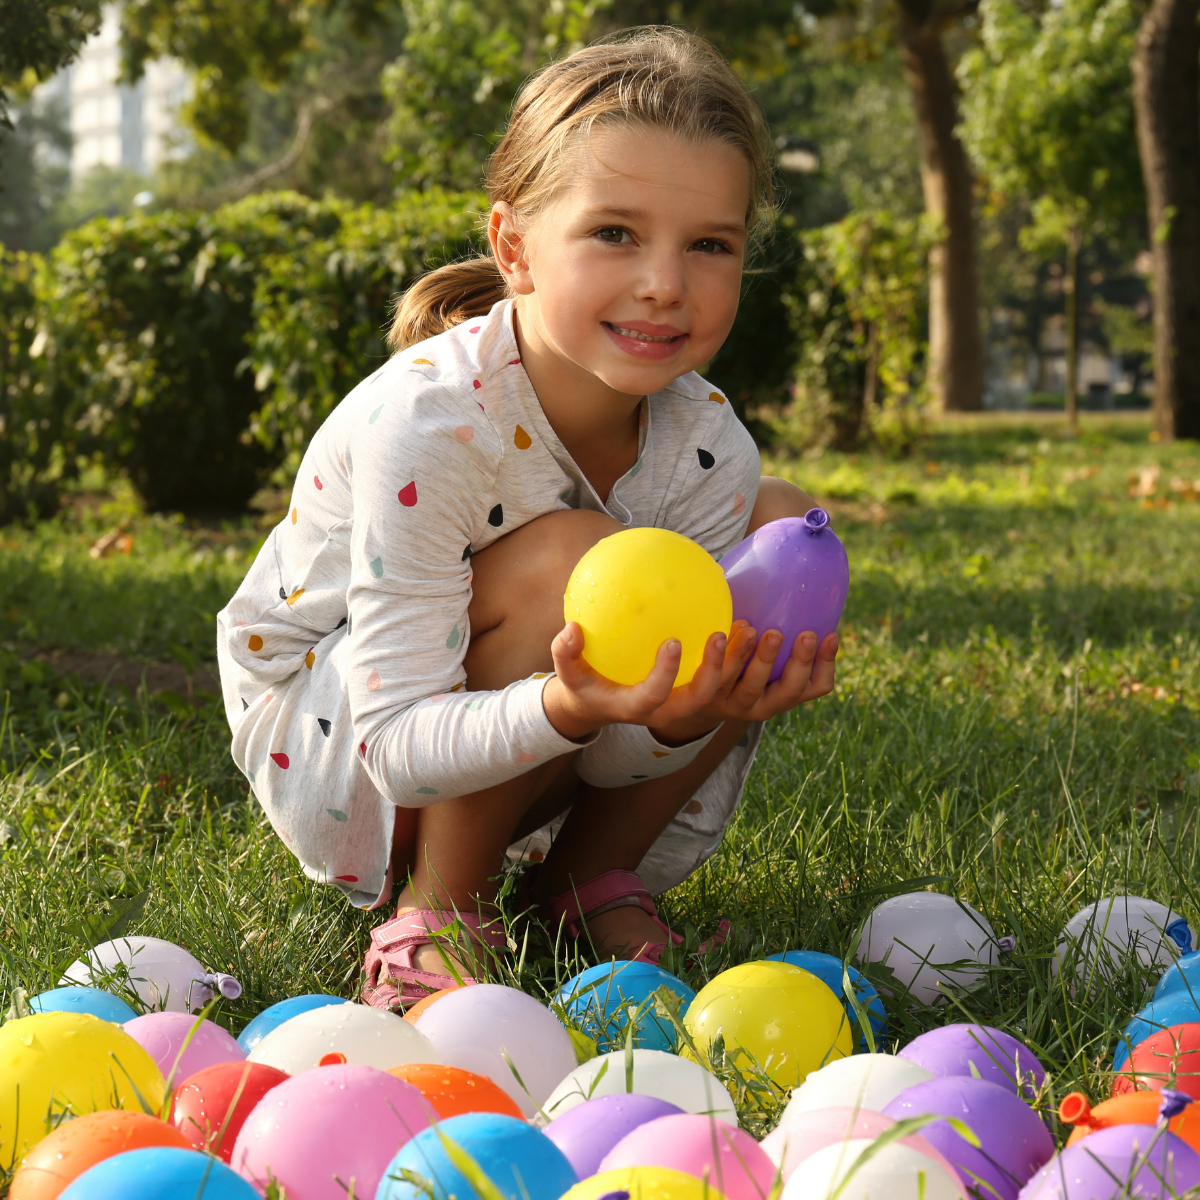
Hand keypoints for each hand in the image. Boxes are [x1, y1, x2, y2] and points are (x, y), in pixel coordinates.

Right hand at [540, 620, 837, 742]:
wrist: (629, 707)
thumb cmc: (602, 687)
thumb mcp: (577, 676)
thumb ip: (568, 654)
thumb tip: (566, 630)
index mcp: (671, 707)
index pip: (694, 695)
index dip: (705, 671)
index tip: (707, 635)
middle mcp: (707, 713)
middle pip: (739, 695)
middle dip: (752, 665)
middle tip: (759, 627)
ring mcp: (735, 709)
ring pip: (773, 698)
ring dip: (790, 667)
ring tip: (803, 632)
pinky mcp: (755, 702)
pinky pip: (794, 694)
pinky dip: (815, 673)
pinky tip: (830, 637)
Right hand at [542, 621, 733, 740]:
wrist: (597, 705)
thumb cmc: (583, 685)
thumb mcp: (568, 673)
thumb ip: (565, 653)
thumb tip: (571, 630)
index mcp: (636, 707)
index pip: (654, 696)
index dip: (666, 674)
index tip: (674, 642)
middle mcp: (664, 709)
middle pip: (698, 700)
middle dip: (714, 672)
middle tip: (720, 635)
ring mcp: (680, 702)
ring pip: (716, 690)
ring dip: (734, 662)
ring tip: (746, 627)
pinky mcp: (689, 690)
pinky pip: (716, 675)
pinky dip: (730, 654)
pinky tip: (739, 619)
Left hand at [647, 623, 839, 744]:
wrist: (679, 693)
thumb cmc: (724, 657)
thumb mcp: (750, 644)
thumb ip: (768, 617)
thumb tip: (786, 561)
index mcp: (778, 692)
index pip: (813, 686)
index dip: (825, 664)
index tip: (831, 634)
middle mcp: (758, 703)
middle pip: (787, 691)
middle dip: (798, 663)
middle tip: (803, 633)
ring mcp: (728, 703)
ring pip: (749, 688)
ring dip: (756, 659)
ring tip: (753, 629)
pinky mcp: (699, 700)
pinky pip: (709, 683)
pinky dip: (714, 661)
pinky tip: (714, 636)